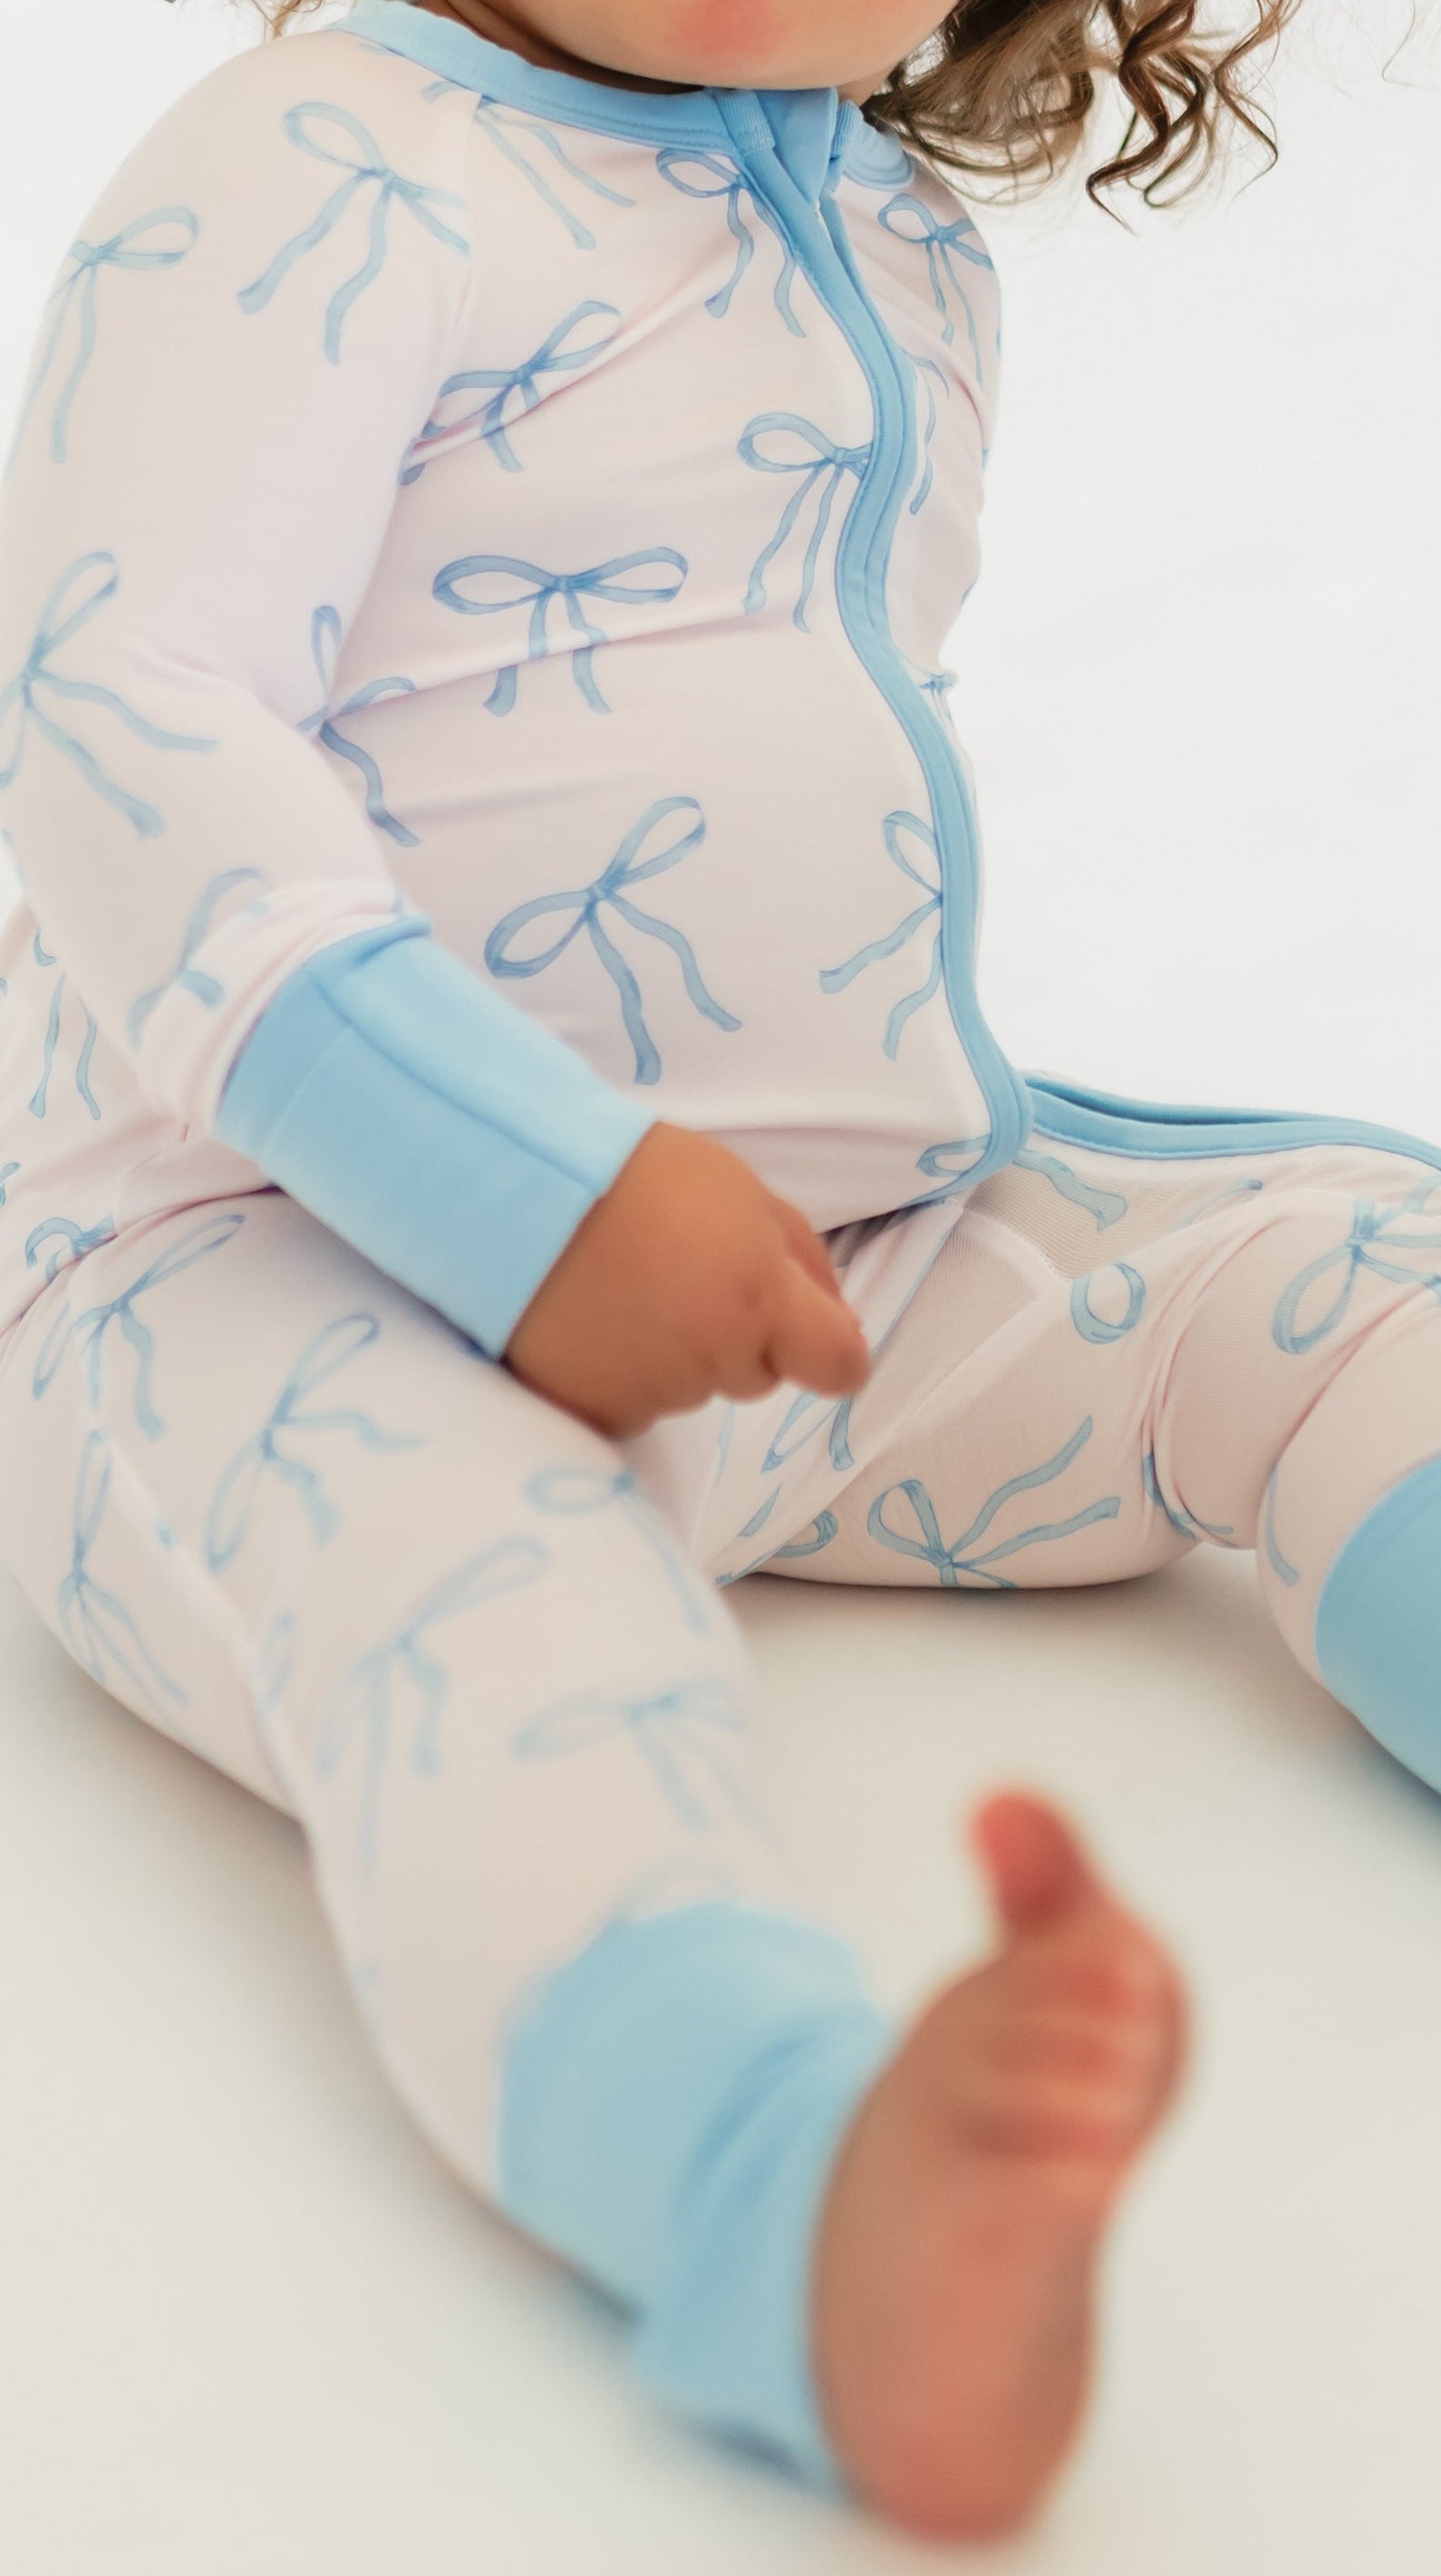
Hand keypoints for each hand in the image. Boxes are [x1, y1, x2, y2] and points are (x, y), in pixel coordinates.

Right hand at [504, 1120, 871, 1437]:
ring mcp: (653, 1393)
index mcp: (763, 1302)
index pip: (838, 1367)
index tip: (806, 1331)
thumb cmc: (638, 1175)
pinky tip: (592, 1327)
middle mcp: (715, 1360)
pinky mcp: (594, 1412)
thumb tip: (842, 1322)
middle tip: (678, 1276)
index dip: (830, 1350)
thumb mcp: (742, 1191)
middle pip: (757, 1373)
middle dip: (737, 1336)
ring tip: (623, 1291)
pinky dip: (621, 1378)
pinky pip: (633, 1408)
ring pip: (692, 1390)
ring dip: (675, 1355)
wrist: (516, 1189)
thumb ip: (801, 1260)